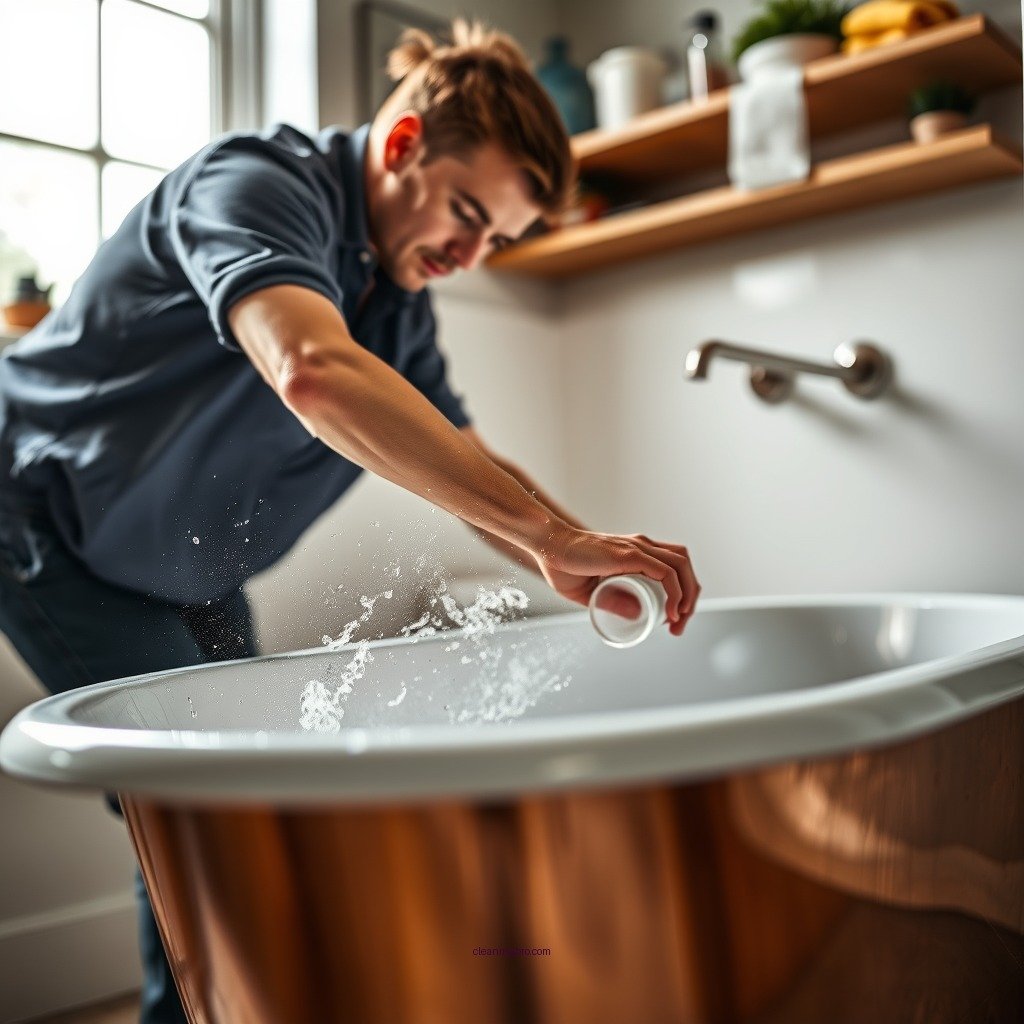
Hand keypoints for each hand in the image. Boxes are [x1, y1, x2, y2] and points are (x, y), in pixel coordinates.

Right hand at [535, 527, 700, 636]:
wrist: (548, 546)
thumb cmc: (563, 566)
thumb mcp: (591, 592)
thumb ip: (613, 601)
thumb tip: (637, 615)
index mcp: (636, 551)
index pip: (675, 565)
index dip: (683, 592)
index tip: (675, 620)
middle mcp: (643, 545)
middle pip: (684, 565)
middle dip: (691, 597)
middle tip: (679, 625)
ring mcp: (638, 548)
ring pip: (682, 566)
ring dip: (689, 595)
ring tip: (680, 620)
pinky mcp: (631, 554)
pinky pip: (666, 572)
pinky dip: (676, 593)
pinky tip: (673, 611)